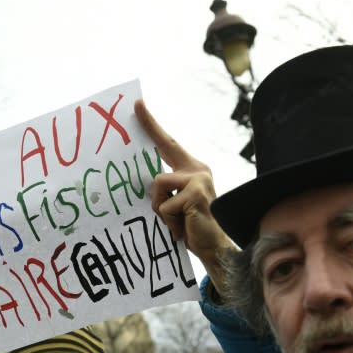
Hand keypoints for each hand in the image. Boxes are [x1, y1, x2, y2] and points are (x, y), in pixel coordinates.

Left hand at [135, 99, 237, 294]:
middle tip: (137, 104)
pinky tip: (182, 228)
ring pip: (158, 184)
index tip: (137, 104)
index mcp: (192, 170)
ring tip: (175, 222)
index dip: (152, 125)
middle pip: (165, 147)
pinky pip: (164, 205)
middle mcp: (197, 169)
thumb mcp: (174, 204)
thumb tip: (141, 182)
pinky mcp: (195, 194)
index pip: (168, 144)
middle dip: (150, 125)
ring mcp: (198, 180)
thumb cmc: (190, 228)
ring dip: (159, 208)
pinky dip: (168, 221)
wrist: (215, 249)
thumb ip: (164, 190)